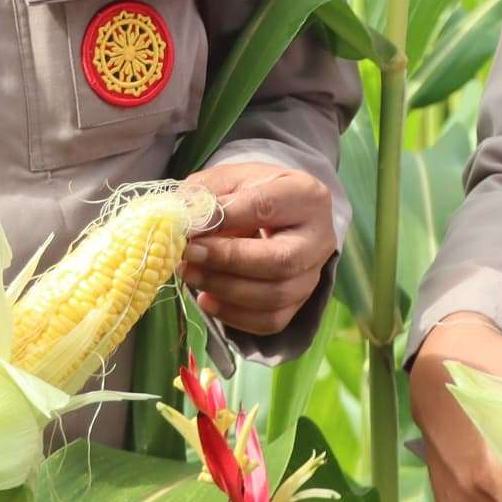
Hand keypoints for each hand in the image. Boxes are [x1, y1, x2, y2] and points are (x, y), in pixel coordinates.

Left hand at [180, 161, 335, 334]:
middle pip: (281, 260)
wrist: (272, 216)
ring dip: (224, 289)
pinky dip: (233, 315)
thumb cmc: (249, 194)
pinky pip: (270, 321)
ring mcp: (312, 274)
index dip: (226, 218)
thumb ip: (205, 195)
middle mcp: (318, 238)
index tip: (190, 225)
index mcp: (305, 195)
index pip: (266, 207)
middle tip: (189, 254)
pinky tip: (207, 300)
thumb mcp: (228, 180)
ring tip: (190, 274)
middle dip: (229, 260)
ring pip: (275, 295)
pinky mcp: (299, 302)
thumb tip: (182, 219)